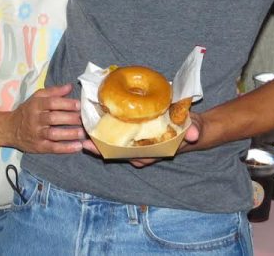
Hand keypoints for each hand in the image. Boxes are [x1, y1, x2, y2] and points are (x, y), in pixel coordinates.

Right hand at [5, 84, 85, 153]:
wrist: (9, 129)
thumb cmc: (27, 111)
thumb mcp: (37, 98)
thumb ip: (53, 92)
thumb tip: (70, 86)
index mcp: (36, 105)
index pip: (52, 103)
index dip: (66, 103)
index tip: (80, 105)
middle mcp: (35, 120)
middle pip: (54, 118)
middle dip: (70, 118)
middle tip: (85, 119)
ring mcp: (37, 134)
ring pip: (54, 134)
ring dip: (69, 134)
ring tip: (83, 133)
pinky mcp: (39, 147)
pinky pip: (53, 148)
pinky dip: (66, 148)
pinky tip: (78, 146)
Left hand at [86, 112, 205, 167]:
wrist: (192, 128)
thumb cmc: (190, 128)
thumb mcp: (192, 128)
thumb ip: (192, 131)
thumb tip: (194, 134)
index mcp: (150, 152)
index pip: (124, 154)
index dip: (106, 151)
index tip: (91, 145)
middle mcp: (141, 152)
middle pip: (115, 151)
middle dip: (97, 145)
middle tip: (80, 138)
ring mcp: (137, 145)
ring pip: (114, 144)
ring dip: (99, 137)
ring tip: (82, 128)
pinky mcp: (136, 135)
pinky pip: (119, 135)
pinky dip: (107, 129)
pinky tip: (96, 119)